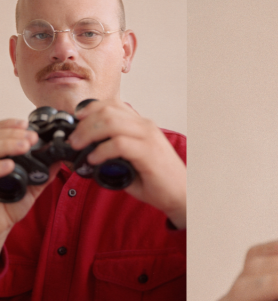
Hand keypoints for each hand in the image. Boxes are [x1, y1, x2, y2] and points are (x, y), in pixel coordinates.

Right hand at [0, 119, 60, 244]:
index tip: (26, 125)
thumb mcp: (30, 187)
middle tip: (31, 136)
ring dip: (7, 144)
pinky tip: (10, 166)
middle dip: (13, 134)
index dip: (10, 126)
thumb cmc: (8, 206)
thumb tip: (60, 157)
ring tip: (25, 145)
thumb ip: (44, 173)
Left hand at [68, 100, 186, 228]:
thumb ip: (112, 151)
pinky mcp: (148, 153)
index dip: (90, 109)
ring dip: (89, 134)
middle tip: (73, 140)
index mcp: (142, 125)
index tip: (76, 121)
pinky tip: (94, 159)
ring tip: (79, 147)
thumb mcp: (131, 159)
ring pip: (111, 122)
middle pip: (107, 111)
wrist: (181, 195)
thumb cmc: (158, 181)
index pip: (112, 104)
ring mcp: (148, 138)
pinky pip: (119, 144)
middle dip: (84, 124)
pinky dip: (101, 151)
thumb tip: (85, 151)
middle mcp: (145, 126)